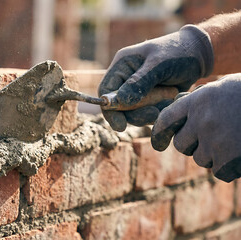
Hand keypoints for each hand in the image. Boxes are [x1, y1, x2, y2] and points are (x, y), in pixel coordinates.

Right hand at [98, 25, 213, 130]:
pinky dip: (159, 112)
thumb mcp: (159, 64)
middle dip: (134, 114)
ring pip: (134, 113)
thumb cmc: (178, 52)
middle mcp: (126, 79)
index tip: (120, 125)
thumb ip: (139, 82)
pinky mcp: (151, 99)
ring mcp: (138, 90)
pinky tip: (171, 102)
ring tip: (166, 103)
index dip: (110, 109)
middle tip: (153, 114)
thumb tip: (120, 101)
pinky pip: (148, 113)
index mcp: (122, 66)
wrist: (200, 54)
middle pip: (119, 106)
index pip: (106, 91)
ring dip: (149, 114)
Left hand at [151, 74, 240, 181]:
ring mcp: (215, 140)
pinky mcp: (230, 159)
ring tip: (234, 140)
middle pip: (182, 144)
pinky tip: (240, 154)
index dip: (159, 133)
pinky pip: (218, 171)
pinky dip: (228, 168)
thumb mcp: (223, 89)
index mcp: (198, 100)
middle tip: (212, 138)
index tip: (158, 143)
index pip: (166, 119)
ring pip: (201, 159)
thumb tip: (178, 117)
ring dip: (213, 155)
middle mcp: (201, 120)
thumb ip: (199, 102)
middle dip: (193, 145)